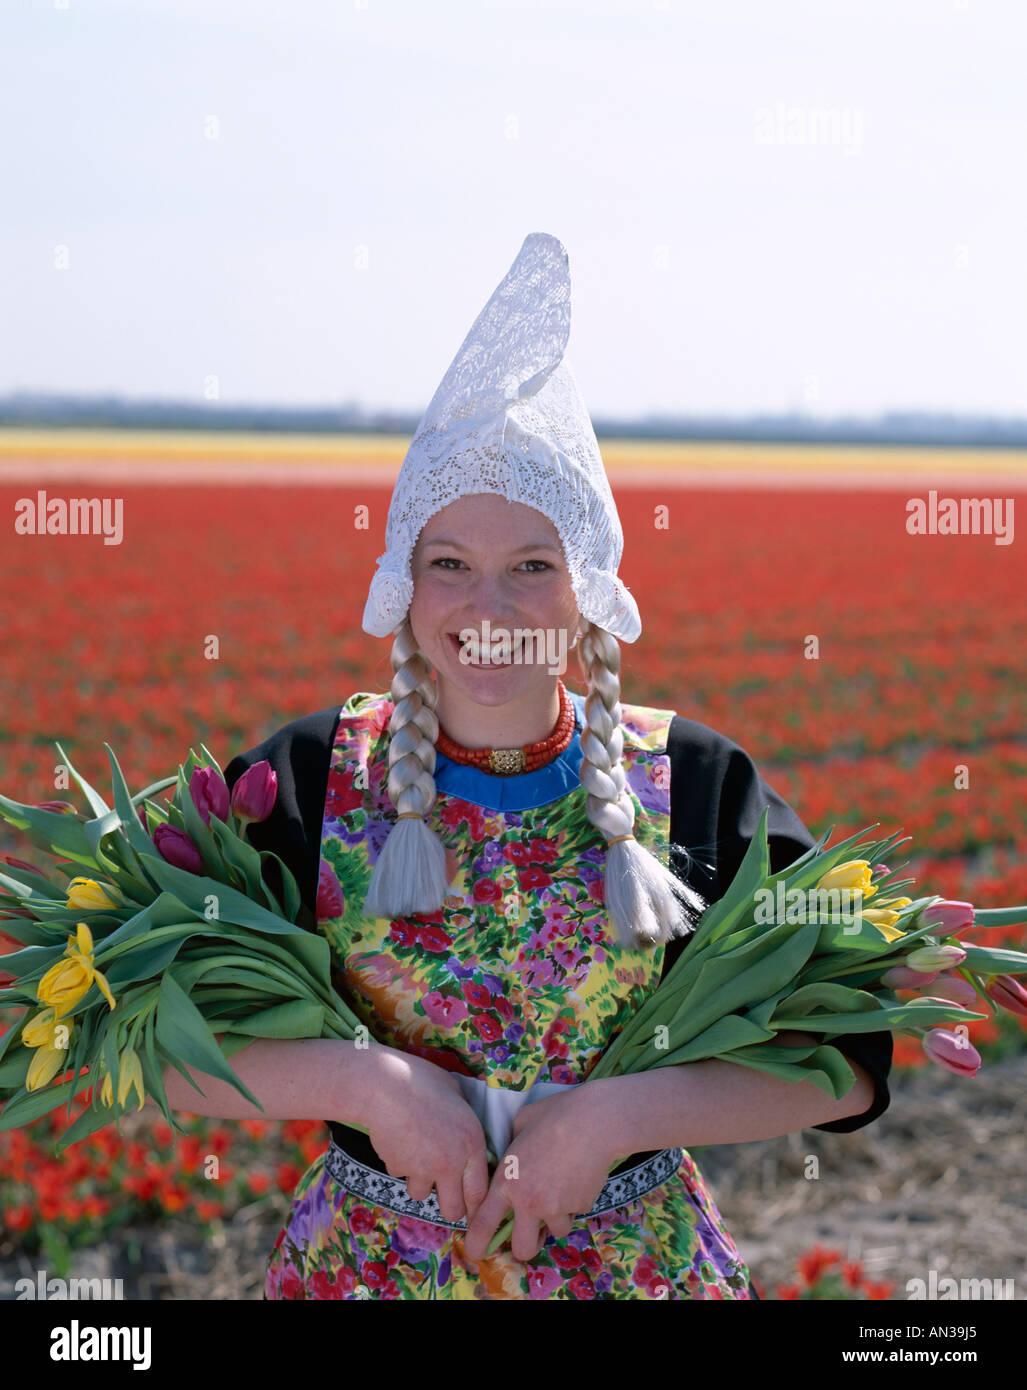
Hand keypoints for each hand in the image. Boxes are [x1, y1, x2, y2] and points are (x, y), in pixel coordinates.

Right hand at [363, 1049, 491, 1224]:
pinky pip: (401, 1174)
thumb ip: (465, 1119)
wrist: (384, 1086)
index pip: (479, 1193)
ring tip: (416, 1152)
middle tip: (444, 1193)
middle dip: (449, 1206)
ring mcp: (423, 1170)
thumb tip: (465, 1132)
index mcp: (472, 1144)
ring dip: (420, 1181)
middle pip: (453, 1210)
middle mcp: (451, 1164)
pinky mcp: (399, 1169)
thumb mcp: (456, 1095)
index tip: (471, 1209)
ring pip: (422, 1194)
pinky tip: (398, 1138)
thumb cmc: (423, 1081)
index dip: (475, 1206)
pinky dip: (399, 1163)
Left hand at [461, 1083, 619, 1263]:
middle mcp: (529, 1201)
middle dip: (524, 1247)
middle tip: (529, 1236)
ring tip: (562, 1190)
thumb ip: (511, 1147)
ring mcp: (556, 1207)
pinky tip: (579, 1177)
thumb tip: (510, 1154)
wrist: (594, 1121)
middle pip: (522, 1248)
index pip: (484, 1223)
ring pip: (555, 1231)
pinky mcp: (580, 1206)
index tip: (476, 1252)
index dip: (476, 1243)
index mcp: (507, 1181)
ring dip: (557, 1219)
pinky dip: (576, 1203)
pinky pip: (575, 1213)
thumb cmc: (555, 1116)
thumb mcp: (521, 1124)